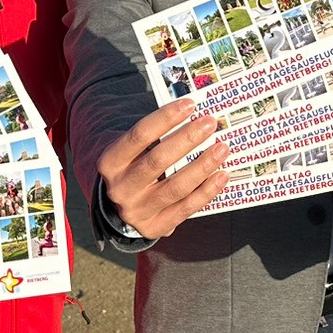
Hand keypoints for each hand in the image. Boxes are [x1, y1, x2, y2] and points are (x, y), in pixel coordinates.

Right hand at [98, 98, 227, 239]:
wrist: (118, 208)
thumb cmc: (133, 167)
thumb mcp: (131, 151)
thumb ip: (156, 137)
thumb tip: (194, 119)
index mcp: (110, 162)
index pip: (139, 135)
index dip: (165, 118)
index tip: (190, 105)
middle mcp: (120, 188)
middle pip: (158, 160)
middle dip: (187, 139)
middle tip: (210, 123)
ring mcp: (137, 211)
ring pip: (176, 187)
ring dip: (202, 165)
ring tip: (222, 148)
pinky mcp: (155, 227)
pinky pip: (186, 208)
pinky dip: (207, 191)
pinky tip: (222, 175)